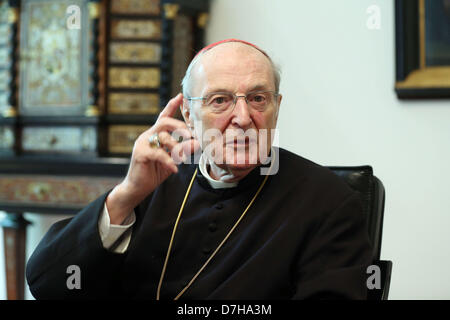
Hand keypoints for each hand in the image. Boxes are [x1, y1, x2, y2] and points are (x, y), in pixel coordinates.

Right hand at [106, 93, 199, 223]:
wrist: (137, 188)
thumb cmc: (154, 172)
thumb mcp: (172, 161)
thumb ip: (183, 152)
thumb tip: (197, 143)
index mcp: (155, 135)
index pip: (164, 117)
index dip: (172, 106)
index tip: (180, 96)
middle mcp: (148, 136)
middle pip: (165, 122)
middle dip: (180, 127)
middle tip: (191, 136)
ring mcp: (142, 143)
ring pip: (163, 137)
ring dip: (177, 147)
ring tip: (183, 159)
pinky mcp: (140, 153)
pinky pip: (159, 153)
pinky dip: (169, 161)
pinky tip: (175, 169)